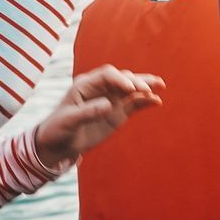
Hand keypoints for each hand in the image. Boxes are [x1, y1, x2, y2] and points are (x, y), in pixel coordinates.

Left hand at [34, 66, 164, 166]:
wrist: (59, 143)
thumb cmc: (58, 128)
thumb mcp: (69, 121)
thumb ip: (87, 112)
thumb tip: (108, 105)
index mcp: (86, 85)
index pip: (107, 75)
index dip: (120, 79)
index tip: (130, 89)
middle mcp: (101, 88)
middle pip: (122, 78)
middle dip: (136, 81)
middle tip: (148, 89)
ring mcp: (111, 99)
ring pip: (131, 89)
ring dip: (145, 87)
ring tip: (160, 86)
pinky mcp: (118, 112)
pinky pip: (135, 104)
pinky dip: (146, 101)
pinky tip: (157, 101)